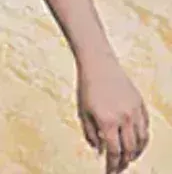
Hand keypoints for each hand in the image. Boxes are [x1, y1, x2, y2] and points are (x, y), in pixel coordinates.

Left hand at [77, 55, 149, 172]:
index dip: (112, 165)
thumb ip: (90, 133)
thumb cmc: (87, 88)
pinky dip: (142, 139)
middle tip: (119, 168)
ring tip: (128, 159)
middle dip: (124, 162)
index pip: (113, 151)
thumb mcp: (83, 111)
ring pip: (141, 140)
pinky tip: (136, 144)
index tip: (110, 172)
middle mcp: (124, 119)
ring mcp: (134, 112)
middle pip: (129, 149)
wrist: (99, 65)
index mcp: (107, 121)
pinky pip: (146, 128)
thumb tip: (99, 151)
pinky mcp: (141, 105)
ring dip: (136, 153)